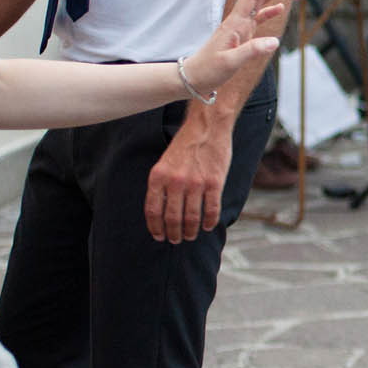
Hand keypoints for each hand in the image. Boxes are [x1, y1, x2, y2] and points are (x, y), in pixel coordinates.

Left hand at [146, 118, 231, 243]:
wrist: (207, 127)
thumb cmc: (185, 146)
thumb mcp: (164, 163)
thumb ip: (161, 185)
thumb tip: (160, 213)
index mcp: (158, 176)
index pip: (153, 211)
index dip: (155, 228)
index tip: (159, 236)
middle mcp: (175, 181)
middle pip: (172, 218)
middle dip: (173, 234)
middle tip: (176, 240)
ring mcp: (195, 183)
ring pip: (191, 218)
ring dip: (190, 232)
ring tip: (190, 236)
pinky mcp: (214, 183)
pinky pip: (211, 210)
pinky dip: (209, 222)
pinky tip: (208, 226)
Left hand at [180, 0, 295, 99]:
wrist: (194, 77)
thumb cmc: (209, 69)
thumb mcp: (231, 62)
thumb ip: (252, 50)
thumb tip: (275, 41)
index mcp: (234, 24)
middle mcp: (237, 22)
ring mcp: (239, 28)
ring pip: (258, 6)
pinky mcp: (240, 36)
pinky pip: (257, 19)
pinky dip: (269, 12)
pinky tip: (279, 9)